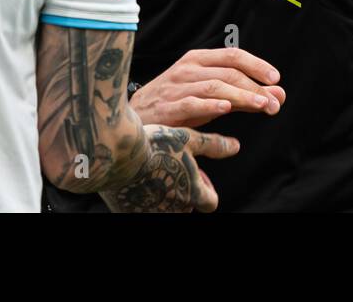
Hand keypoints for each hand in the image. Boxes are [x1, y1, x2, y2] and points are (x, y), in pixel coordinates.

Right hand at [102, 125, 238, 211]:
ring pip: (166, 206)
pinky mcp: (132, 213)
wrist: (116, 156)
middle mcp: (176, 209)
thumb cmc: (155, 145)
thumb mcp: (188, 140)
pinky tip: (136, 178)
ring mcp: (154, 213)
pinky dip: (143, 197)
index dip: (206, 187)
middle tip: (169, 166)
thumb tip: (235, 146)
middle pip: (187, 204)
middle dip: (182, 188)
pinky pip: (143, 207)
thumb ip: (213, 146)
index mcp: (194, 193)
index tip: (197, 173)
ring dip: (163, 193)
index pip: (211, 202)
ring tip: (152, 170)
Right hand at [129, 48, 285, 126]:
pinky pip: (191, 103)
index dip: (256, 65)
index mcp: (198, 60)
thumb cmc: (178, 105)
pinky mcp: (167, 107)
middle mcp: (187, 69)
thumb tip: (279, 96)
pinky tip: (226, 109)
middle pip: (227, 72)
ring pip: (214, 86)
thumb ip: (244, 96)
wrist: (134, 118)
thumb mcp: (212, 97)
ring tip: (262, 105)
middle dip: (254, 86)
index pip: (232, 55)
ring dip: (241, 96)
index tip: (276, 78)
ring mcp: (176, 87)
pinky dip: (210, 105)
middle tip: (275, 102)